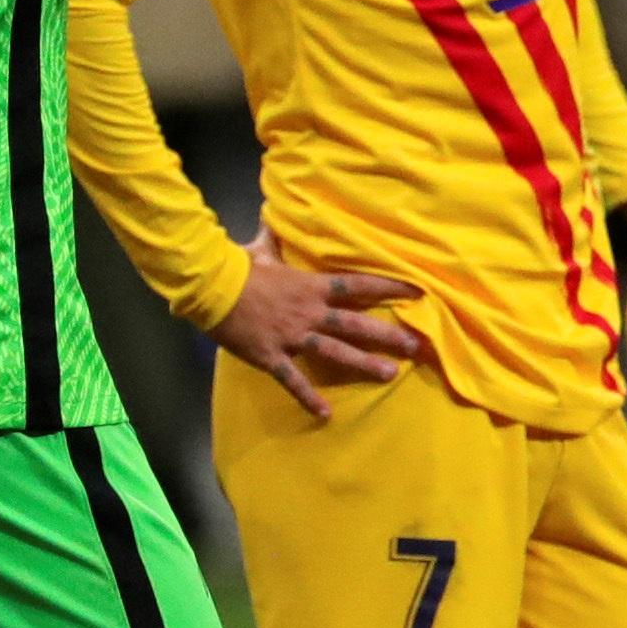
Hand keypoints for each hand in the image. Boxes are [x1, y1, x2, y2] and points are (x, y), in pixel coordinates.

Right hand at [213, 247, 421, 419]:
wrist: (210, 288)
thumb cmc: (237, 266)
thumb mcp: (261, 248)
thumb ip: (275, 236)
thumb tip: (275, 213)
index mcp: (311, 286)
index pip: (359, 285)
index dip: (389, 288)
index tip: (417, 292)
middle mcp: (309, 313)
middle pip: (357, 324)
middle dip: (387, 335)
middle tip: (414, 345)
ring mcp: (292, 337)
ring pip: (336, 352)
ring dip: (364, 364)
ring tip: (390, 374)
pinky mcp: (272, 356)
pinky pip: (293, 380)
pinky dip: (308, 397)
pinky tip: (325, 414)